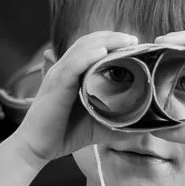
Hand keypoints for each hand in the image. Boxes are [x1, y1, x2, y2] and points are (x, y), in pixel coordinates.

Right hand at [11, 30, 138, 165]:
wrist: (37, 149)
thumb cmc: (67, 134)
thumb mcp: (99, 123)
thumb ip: (119, 118)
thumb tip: (147, 121)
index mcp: (74, 72)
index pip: (93, 46)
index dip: (113, 41)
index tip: (136, 44)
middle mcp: (65, 68)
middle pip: (89, 41)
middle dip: (113, 37)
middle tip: (134, 40)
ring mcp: (59, 75)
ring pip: (82, 48)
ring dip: (105, 41)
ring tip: (125, 41)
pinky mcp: (55, 85)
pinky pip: (71, 66)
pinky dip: (86, 56)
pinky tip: (101, 52)